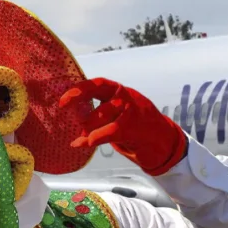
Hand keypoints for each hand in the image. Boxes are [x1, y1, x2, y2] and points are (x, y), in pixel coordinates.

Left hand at [60, 77, 187, 175]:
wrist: (165, 142)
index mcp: (121, 91)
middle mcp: (127, 97)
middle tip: (75, 122)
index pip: (98, 83)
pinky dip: (95, 137)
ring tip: (83, 137)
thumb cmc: (137, 129)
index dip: (79, 89)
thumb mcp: (118, 115)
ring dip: (89, 126)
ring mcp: (133, 111)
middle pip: (100, 95)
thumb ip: (99, 113)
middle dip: (82, 108)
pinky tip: (85, 143)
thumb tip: (74, 115)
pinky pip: (111, 130)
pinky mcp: (136, 127)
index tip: (63, 99)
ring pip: (104, 113)